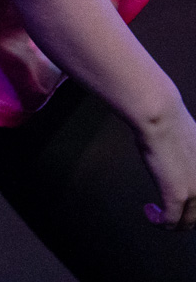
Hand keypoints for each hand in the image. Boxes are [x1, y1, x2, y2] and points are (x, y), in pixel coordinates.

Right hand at [139, 106, 195, 229]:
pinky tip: (150, 213)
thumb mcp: (190, 143)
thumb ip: (191, 159)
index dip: (194, 207)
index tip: (181, 205)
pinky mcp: (177, 196)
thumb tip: (178, 160)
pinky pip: (170, 222)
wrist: (160, 117)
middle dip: (184, 219)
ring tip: (158, 215)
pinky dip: (158, 222)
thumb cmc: (169, 121)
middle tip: (169, 213)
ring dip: (171, 222)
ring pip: (188, 223)